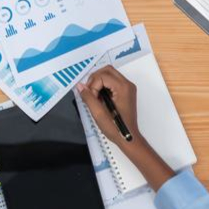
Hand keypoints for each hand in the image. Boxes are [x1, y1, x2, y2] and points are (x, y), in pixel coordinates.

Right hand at [79, 65, 174, 189]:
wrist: (128, 138)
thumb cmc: (116, 128)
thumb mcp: (98, 114)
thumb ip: (88, 97)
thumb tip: (80, 86)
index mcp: (123, 88)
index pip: (102, 76)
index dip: (93, 85)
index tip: (91, 98)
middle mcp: (127, 85)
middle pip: (107, 70)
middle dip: (94, 79)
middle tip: (90, 93)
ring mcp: (128, 88)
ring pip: (109, 74)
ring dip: (98, 82)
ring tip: (95, 96)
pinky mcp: (126, 92)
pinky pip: (112, 81)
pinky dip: (103, 86)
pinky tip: (101, 98)